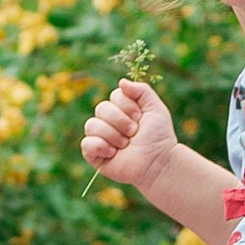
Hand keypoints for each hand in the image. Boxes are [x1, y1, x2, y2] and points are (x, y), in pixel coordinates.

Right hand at [81, 76, 180, 194]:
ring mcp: (101, 139)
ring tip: (126, 145)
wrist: (158, 162)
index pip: (114, 96)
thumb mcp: (155, 108)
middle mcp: (109, 122)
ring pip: (91, 125)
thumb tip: (121, 82)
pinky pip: (86, 144)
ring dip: (112, 134)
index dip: (127, 106)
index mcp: (121, 110)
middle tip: (134, 133)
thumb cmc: (159, 137)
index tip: (140, 118)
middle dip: (120, 121)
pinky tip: (113, 153)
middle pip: (101, 108)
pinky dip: (100, 146)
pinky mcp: (95, 156)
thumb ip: (142, 90)